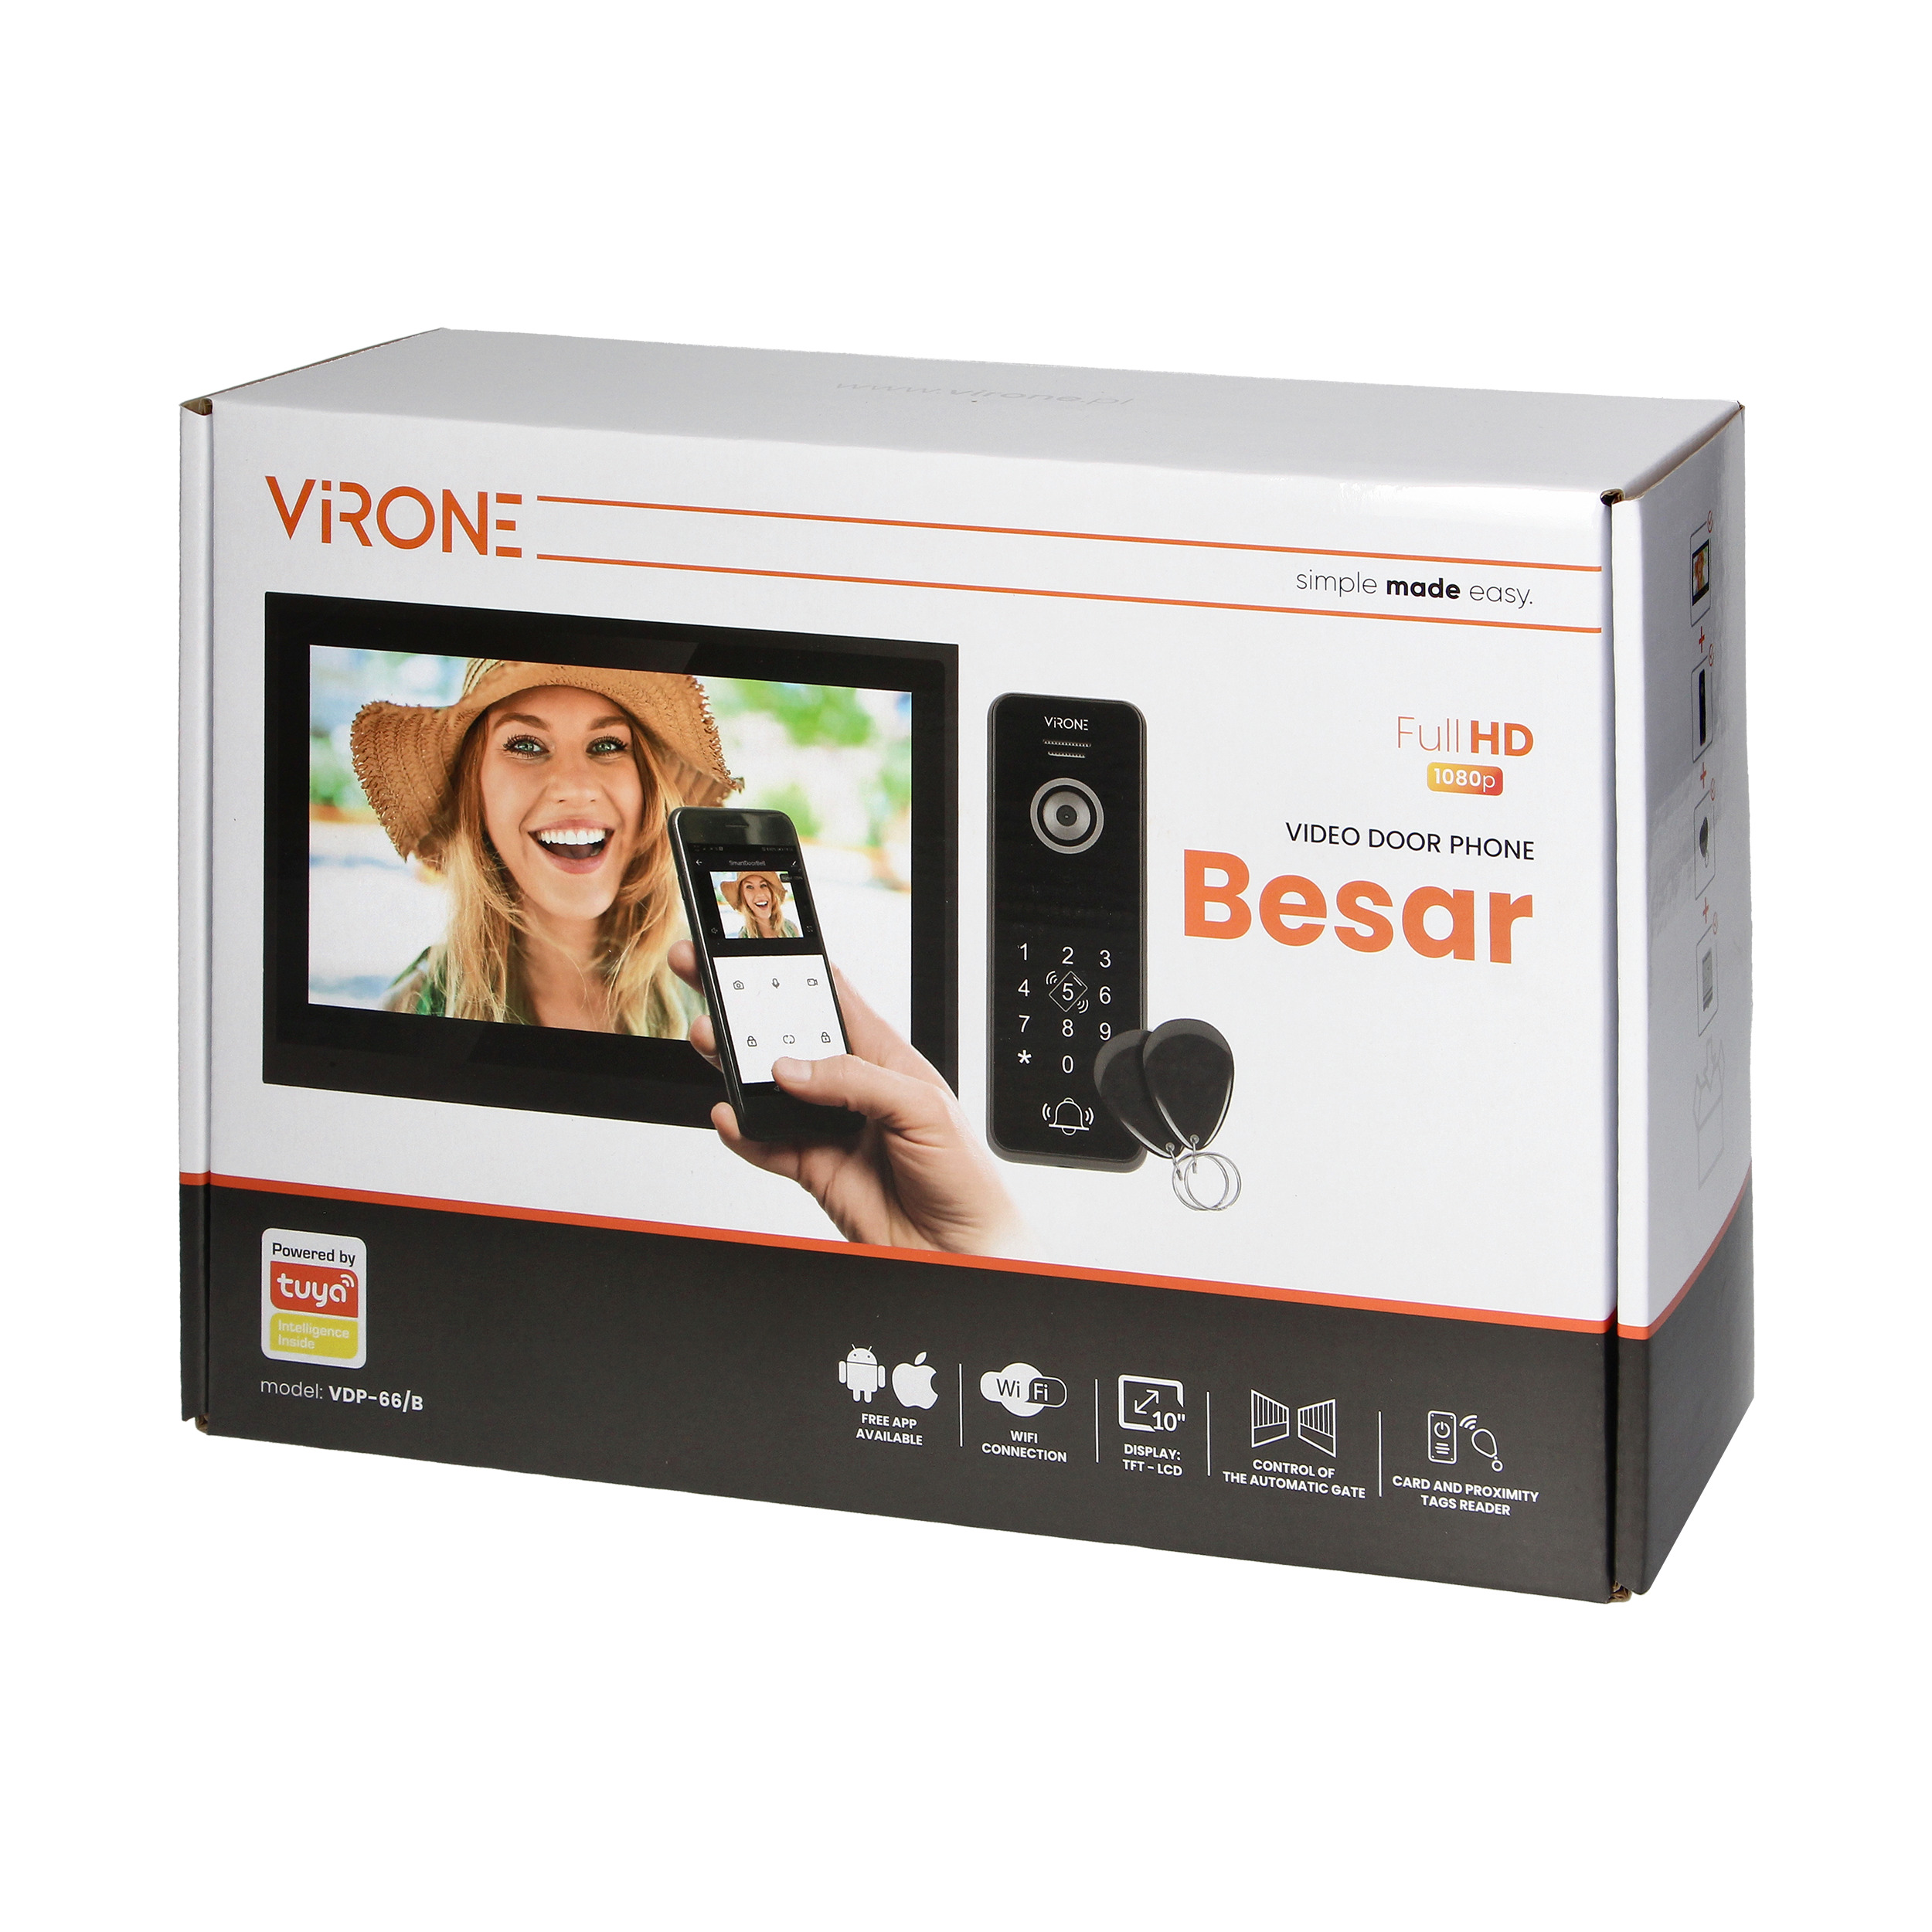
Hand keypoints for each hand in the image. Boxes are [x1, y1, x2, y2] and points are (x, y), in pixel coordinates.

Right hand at [669, 941, 1027, 1257]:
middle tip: (704, 978)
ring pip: (767, 1088)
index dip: (793, 968)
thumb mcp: (923, 1109)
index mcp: (885, 1058)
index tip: (753, 944)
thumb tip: (794, 1067)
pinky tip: (728, 1115)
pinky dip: (742, 1131)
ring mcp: (828, 1128)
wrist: (961, 1251)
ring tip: (709, 1042)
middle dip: (743, 1009)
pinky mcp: (813, 1169)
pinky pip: (765, 1144)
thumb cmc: (966, 1177)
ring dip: (735, 1067)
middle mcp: (851, 1088)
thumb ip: (856, 1081)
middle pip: (786, 1038)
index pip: (832, 998)